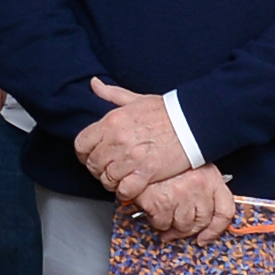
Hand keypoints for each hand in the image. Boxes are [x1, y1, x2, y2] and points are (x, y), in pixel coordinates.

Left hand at [74, 79, 189, 197]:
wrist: (193, 122)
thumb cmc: (167, 111)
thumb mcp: (135, 99)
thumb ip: (111, 94)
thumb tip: (94, 83)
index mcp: (111, 121)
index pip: (81, 144)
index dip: (85, 153)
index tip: (92, 155)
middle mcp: (117, 140)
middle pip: (93, 165)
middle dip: (99, 169)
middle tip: (109, 168)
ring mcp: (131, 158)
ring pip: (107, 179)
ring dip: (112, 181)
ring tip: (122, 177)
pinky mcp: (146, 172)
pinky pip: (124, 190)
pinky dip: (125, 191)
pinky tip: (132, 185)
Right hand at [135, 165, 234, 241]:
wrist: (140, 153)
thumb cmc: (165, 159)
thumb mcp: (191, 167)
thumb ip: (202, 190)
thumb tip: (204, 216)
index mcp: (210, 176)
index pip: (225, 210)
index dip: (216, 229)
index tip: (206, 237)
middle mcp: (199, 185)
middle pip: (202, 221)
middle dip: (189, 229)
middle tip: (178, 229)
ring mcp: (181, 195)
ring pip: (183, 226)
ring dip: (173, 226)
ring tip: (164, 214)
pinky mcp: (161, 202)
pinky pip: (163, 224)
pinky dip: (158, 221)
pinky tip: (154, 210)